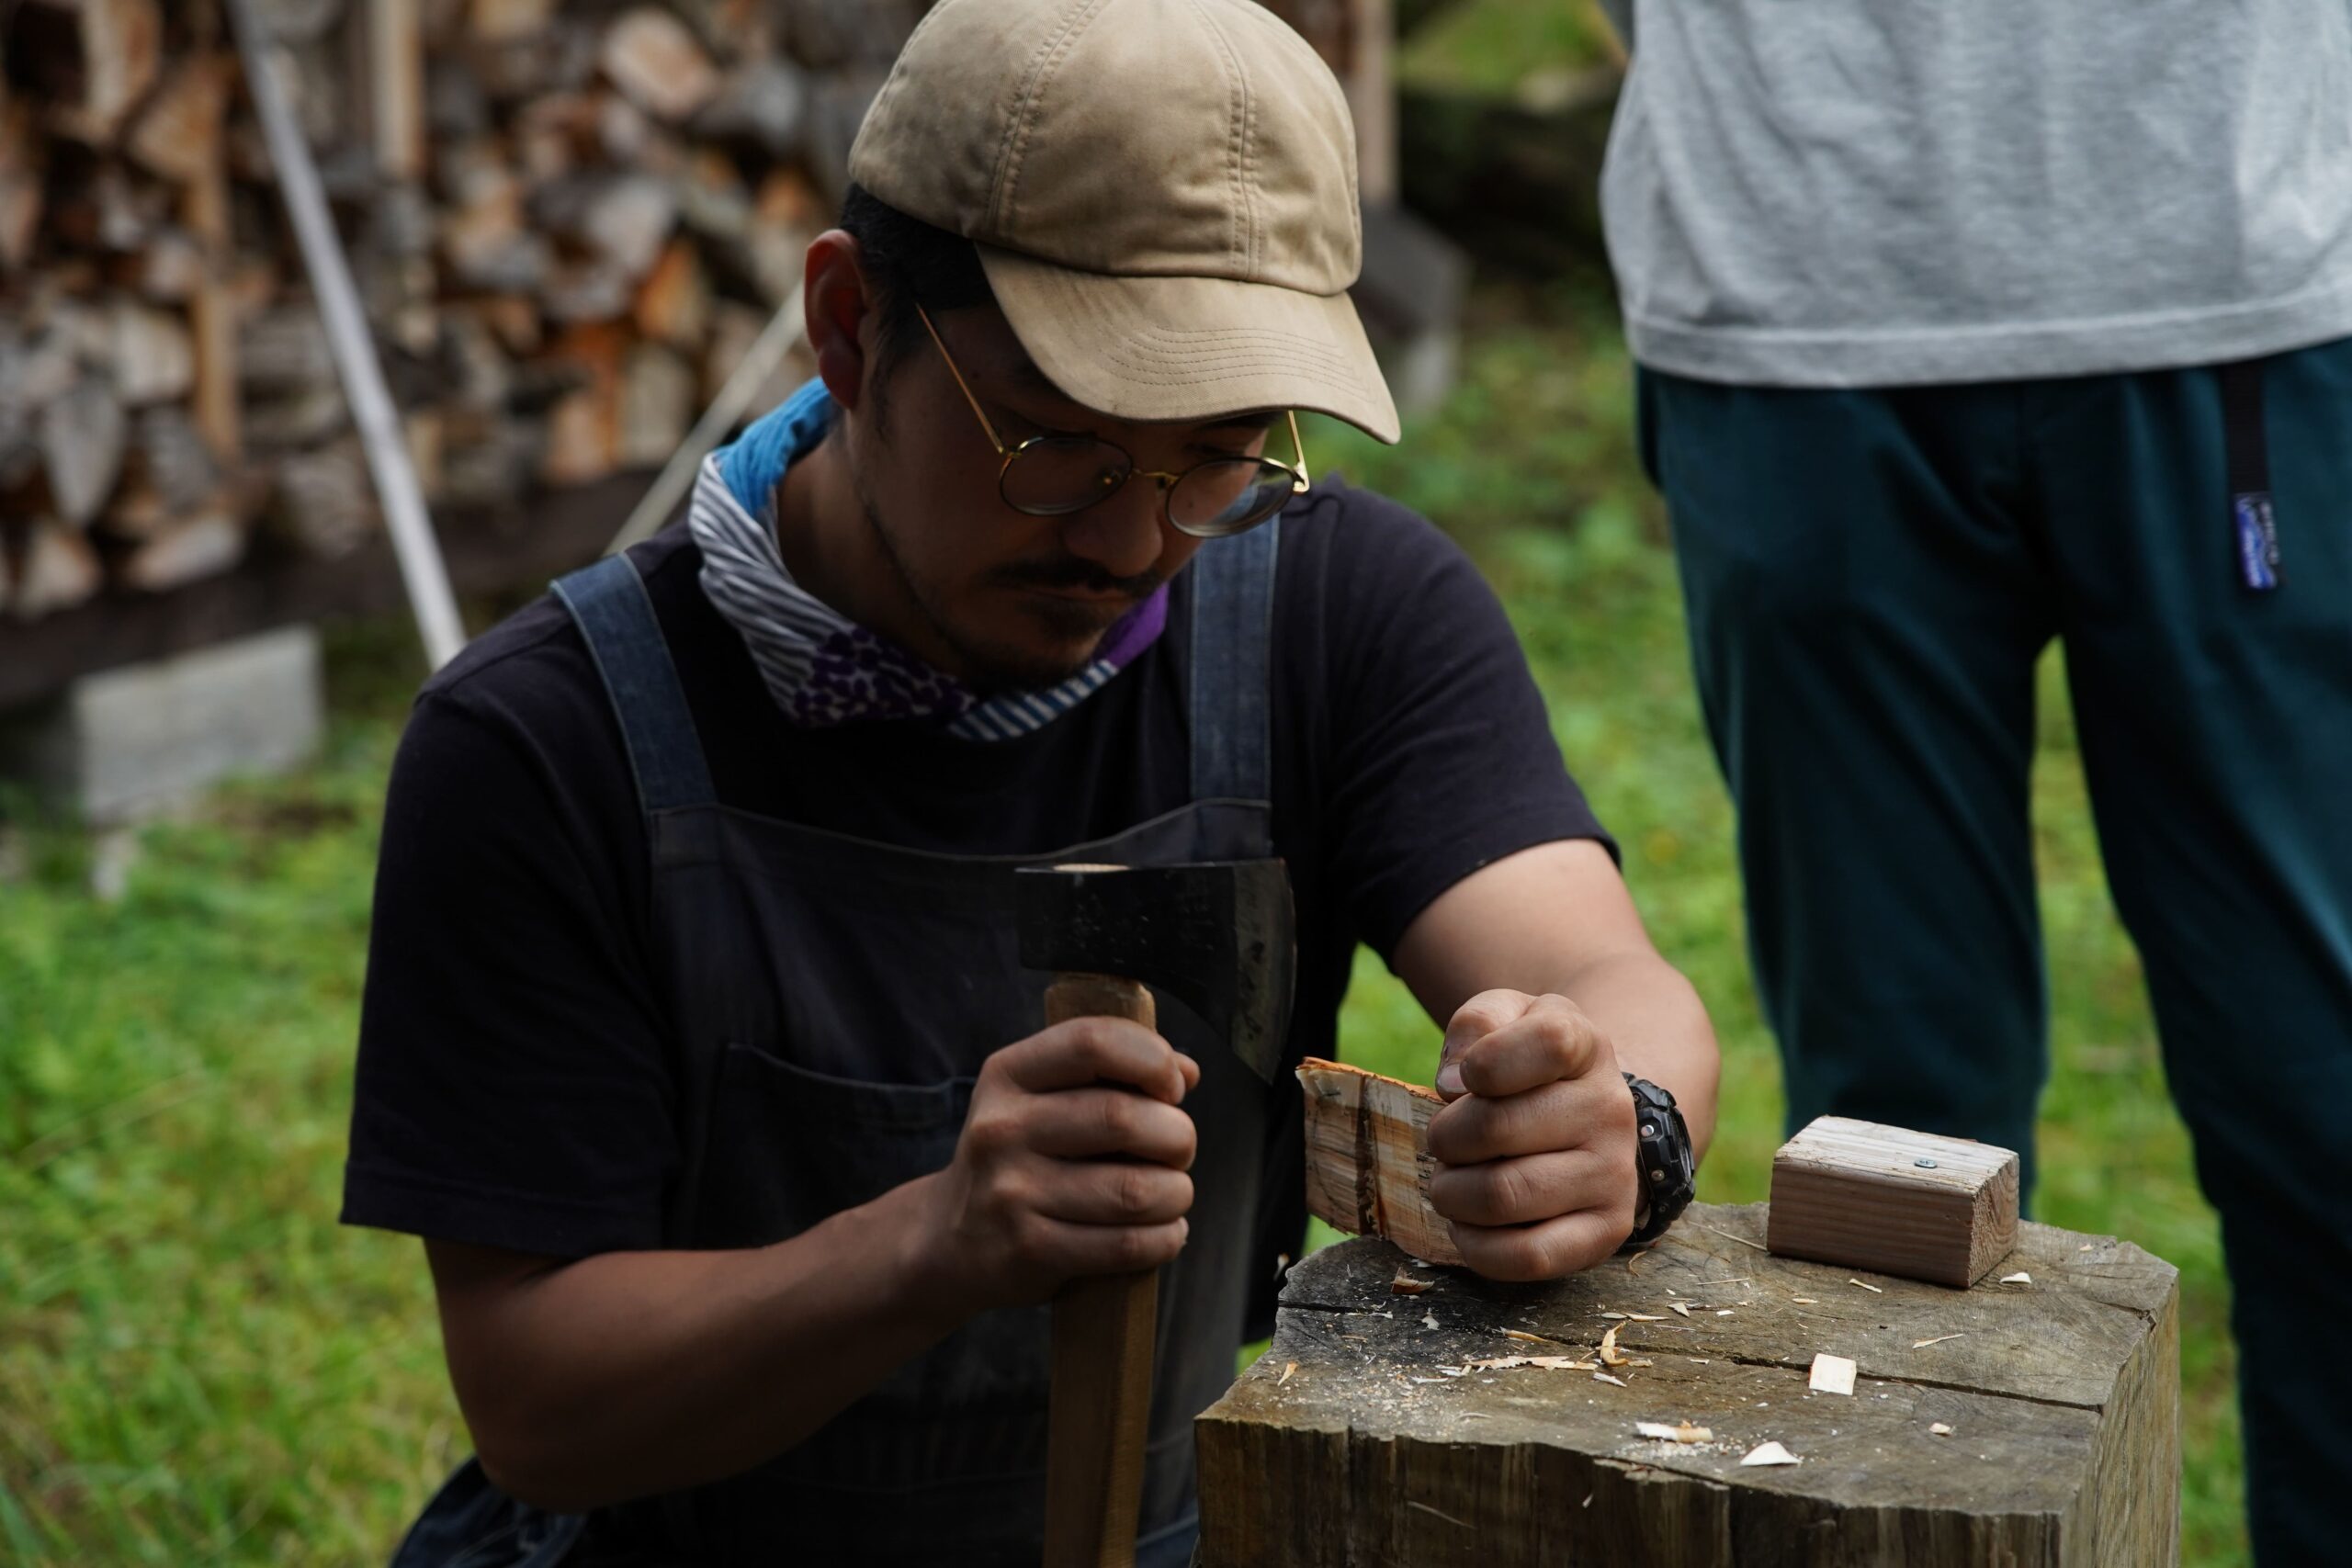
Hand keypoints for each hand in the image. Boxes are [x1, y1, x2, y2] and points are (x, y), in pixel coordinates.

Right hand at [918, 1018, 1199, 1310]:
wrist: (950, 1237)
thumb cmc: (1021, 1156)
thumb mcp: (1041, 1099)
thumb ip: (1111, 1075)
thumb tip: (1187, 1071)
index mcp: (1008, 1075)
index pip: (1093, 1042)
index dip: (1152, 1060)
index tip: (1172, 1088)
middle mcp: (1002, 1128)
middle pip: (1122, 1118)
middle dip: (1177, 1135)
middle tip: (1178, 1149)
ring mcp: (1011, 1192)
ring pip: (1134, 1189)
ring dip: (1177, 1193)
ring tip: (1174, 1194)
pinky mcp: (1029, 1250)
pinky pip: (1125, 1244)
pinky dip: (1165, 1238)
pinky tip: (1166, 1230)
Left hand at [1426, 990, 1638, 1279]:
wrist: (1590, 1119)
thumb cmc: (1527, 1067)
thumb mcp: (1506, 1017)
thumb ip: (1475, 1024)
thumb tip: (1453, 1084)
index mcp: (1585, 1047)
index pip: (1547, 1042)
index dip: (1484, 1062)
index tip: (1468, 1077)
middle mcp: (1611, 1110)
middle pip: (1496, 1128)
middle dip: (1445, 1138)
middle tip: (1446, 1142)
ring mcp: (1614, 1175)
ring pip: (1502, 1196)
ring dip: (1453, 1192)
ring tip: (1455, 1180)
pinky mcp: (1605, 1232)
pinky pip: (1527, 1256)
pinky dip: (1476, 1246)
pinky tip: (1469, 1223)